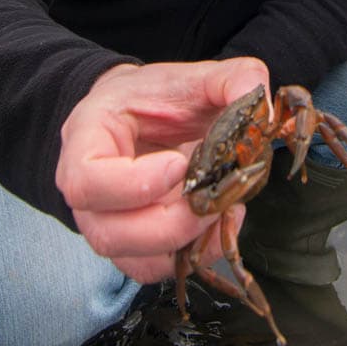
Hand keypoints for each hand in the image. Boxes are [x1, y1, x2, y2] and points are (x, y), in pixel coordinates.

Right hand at [56, 57, 269, 282]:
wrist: (142, 113)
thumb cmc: (158, 96)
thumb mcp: (192, 77)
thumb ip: (232, 78)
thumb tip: (261, 101)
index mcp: (86, 140)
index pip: (85, 181)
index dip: (133, 184)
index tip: (180, 164)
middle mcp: (87, 193)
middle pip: (108, 234)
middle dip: (170, 225)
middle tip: (212, 198)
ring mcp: (107, 224)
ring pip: (134, 261)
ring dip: (186, 244)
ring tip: (223, 210)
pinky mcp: (134, 245)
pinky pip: (155, 268)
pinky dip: (193, 254)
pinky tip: (221, 223)